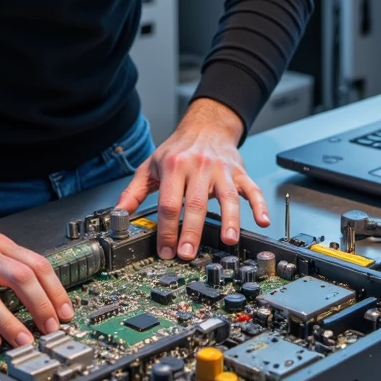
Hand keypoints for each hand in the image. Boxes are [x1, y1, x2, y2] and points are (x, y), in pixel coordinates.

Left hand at [115, 98, 268, 259]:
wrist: (205, 127)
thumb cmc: (177, 150)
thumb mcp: (149, 167)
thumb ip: (133, 192)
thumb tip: (118, 215)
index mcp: (173, 166)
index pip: (169, 203)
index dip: (166, 230)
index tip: (165, 250)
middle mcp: (198, 167)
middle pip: (195, 204)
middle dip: (192, 232)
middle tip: (188, 253)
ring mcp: (221, 170)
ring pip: (227, 197)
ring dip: (230, 221)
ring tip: (228, 240)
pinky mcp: (239, 173)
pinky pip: (252, 189)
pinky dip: (259, 205)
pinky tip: (262, 221)